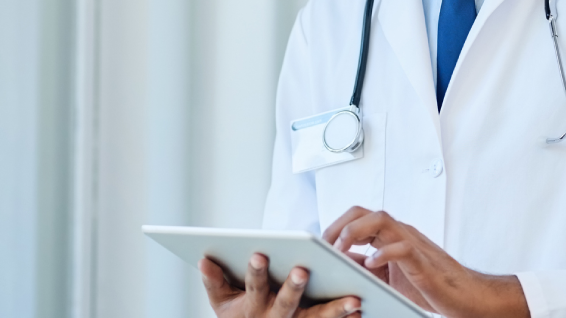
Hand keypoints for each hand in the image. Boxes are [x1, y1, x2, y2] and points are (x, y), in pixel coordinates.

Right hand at [199, 253, 360, 317]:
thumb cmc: (238, 314)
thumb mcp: (221, 301)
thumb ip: (214, 280)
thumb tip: (204, 259)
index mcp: (251, 307)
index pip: (253, 286)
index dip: (255, 271)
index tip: (259, 253)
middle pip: (286, 304)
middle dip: (293, 287)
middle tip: (303, 270)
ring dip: (335, 310)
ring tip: (354, 299)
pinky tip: (361, 310)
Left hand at [324, 207, 528, 317]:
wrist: (463, 294)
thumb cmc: (428, 284)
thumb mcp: (389, 275)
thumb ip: (368, 265)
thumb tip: (340, 263)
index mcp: (390, 235)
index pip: (357, 217)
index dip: (335, 226)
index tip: (319, 244)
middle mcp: (400, 233)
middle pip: (364, 212)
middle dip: (339, 225)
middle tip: (325, 246)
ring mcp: (412, 244)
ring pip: (381, 220)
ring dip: (356, 232)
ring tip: (342, 249)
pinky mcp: (422, 261)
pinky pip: (402, 248)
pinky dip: (384, 253)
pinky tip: (372, 265)